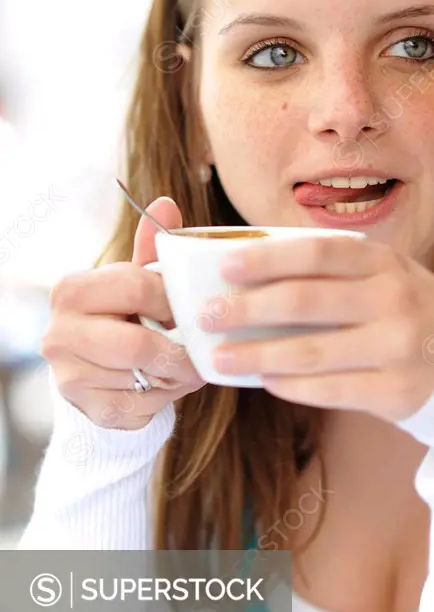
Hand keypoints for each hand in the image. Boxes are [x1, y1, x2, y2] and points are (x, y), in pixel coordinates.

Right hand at [42, 197, 205, 429]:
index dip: (173, 301)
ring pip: (144, 377)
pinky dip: (163, 398)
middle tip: (197, 352)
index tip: (188, 309)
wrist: (98, 371)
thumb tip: (165, 203)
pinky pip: (142, 406)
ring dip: (176, 376)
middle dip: (178, 351)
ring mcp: (68, 375)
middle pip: (138, 344)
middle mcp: (59, 332)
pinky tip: (162, 385)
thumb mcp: (137, 280)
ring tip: (183, 366)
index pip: (137, 287)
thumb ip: (152, 246)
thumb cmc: (125, 317)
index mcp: (72, 289)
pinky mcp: (87, 408)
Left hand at [204, 236, 433, 422]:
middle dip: (248, 309)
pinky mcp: (399, 393)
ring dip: (257, 356)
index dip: (269, 257)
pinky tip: (266, 383)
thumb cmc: (416, 315)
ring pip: (312, 352)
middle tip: (206, 316)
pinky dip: (293, 387)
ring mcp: (398, 348)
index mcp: (385, 263)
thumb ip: (336, 272)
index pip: (319, 253)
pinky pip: (332, 390)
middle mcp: (394, 300)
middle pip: (306, 301)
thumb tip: (255, 273)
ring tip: (219, 359)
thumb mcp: (388, 278)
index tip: (224, 265)